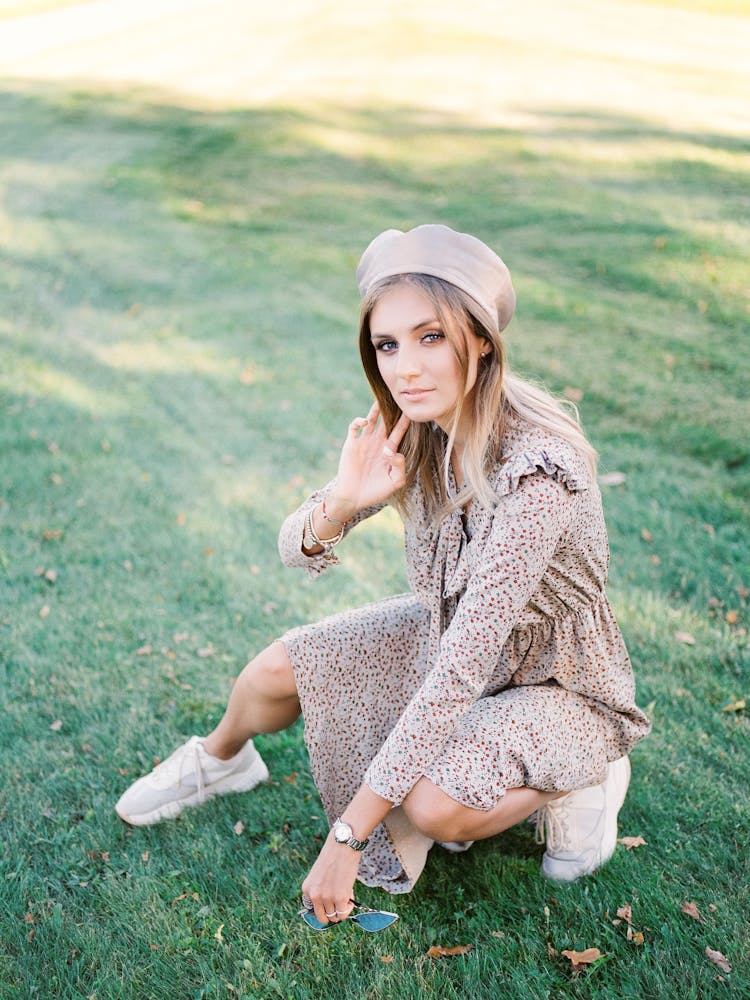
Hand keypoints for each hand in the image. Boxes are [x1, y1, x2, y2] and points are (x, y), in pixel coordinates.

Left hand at [301, 832, 361, 924]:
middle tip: (340, 904)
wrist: (343, 845)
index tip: (331, 901)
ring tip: (346, 895)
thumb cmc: (333, 856)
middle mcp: (314, 895)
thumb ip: (320, 890)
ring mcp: (327, 898)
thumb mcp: (319, 875)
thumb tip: (331, 908)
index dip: (324, 907)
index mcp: (306, 889)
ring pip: (334, 917)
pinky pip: (343, 914)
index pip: (313, 910)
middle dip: (332, 914)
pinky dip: (348, 909)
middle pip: (322, 918)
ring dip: (342, 909)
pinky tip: (351, 897)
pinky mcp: (340, 898)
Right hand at [327, 403, 409, 519]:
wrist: (353, 497)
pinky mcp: (352, 443)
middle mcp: (378, 443)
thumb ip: (400, 467)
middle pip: (387, 421)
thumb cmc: (376, 492)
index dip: (405, 422)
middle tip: (398, 398)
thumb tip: (393, 451)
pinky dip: (358, 421)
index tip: (411, 411)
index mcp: (389, 451)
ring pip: (371, 420)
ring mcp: (364, 442)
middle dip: (392, 410)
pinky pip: (354, 427)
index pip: (399, 432)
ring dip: (375, 409)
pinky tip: (365, 422)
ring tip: (380, 399)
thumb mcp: (395, 482)